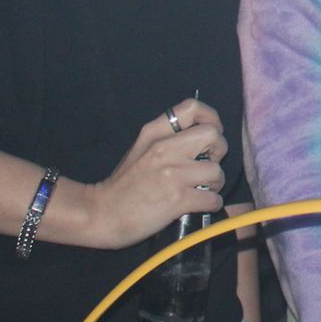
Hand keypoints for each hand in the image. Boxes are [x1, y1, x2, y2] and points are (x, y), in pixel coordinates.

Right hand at [79, 98, 227, 248]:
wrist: (101, 214)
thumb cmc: (124, 185)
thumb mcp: (141, 149)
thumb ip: (167, 139)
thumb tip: (200, 141)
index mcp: (154, 132)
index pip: (192, 107)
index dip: (211, 118)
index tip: (210, 135)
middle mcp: (164, 148)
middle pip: (213, 134)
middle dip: (219, 151)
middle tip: (207, 165)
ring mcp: (172, 173)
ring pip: (216, 170)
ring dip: (216, 183)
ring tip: (203, 189)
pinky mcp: (177, 199)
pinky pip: (212, 198)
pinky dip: (212, 203)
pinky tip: (201, 205)